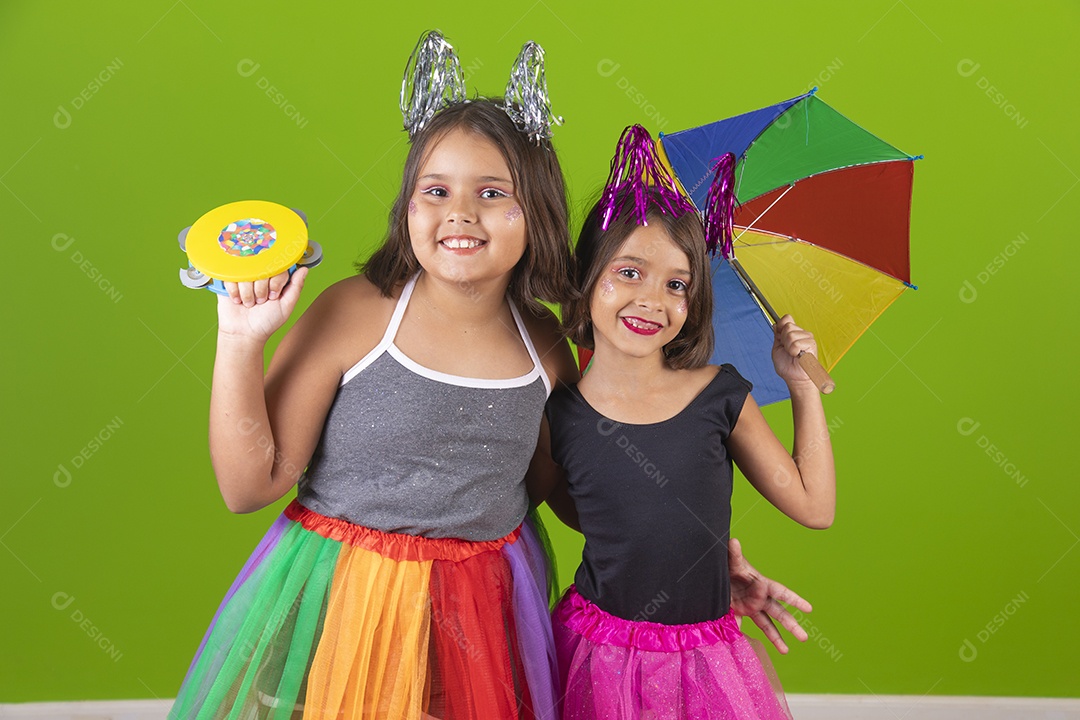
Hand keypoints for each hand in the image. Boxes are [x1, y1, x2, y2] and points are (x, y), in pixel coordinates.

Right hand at [217, 268, 308, 342]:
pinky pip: (231, 276)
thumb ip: (296, 287)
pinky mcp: (228, 279)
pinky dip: (235, 292)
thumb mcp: (286, 306)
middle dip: (262, 288)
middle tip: (261, 301)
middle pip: (262, 267)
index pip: (278, 266)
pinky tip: (238, 301)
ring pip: (246, 272)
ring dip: (248, 293)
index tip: (274, 296)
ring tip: (249, 303)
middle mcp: (260, 274)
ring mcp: (244, 275)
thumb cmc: (266, 322)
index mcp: (275, 278)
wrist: (244, 333)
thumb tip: (304, 269)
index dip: (276, 282)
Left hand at [728, 537, 811, 653]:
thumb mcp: (731, 560)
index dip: (794, 599)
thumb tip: (734, 542)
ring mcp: (748, 606)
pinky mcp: (737, 611)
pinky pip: (741, 624)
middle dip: (791, 625)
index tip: (809, 608)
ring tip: (786, 651)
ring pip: (765, 624)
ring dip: (775, 637)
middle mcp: (758, 597)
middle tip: (804, 637)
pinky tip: (743, 645)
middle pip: (778, 612)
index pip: (780, 592)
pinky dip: (741, 632)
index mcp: (760, 583)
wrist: (712, 572)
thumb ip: (734, 555)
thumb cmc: (726, 563)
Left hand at [771, 314, 817, 387]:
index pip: (787, 318)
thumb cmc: (787, 366)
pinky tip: (797, 356)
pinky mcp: (812, 344)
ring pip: (791, 335)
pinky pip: (796, 343)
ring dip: (788, 347)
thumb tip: (775, 324)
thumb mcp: (777, 348)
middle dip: (783, 340)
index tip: (779, 336)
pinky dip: (793, 351)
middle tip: (787, 350)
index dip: (780, 325)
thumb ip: (777, 336)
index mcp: (793, 332)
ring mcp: (807, 337)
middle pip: (788, 326)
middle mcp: (801, 333)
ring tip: (793, 354)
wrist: (794, 377)